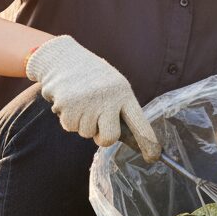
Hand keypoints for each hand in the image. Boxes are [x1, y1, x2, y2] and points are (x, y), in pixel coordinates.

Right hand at [26, 35, 160, 160]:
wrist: (63, 58)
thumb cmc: (92, 77)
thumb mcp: (113, 86)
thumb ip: (120, 108)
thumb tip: (129, 138)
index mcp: (123, 93)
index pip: (139, 122)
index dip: (147, 142)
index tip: (153, 157)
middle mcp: (108, 99)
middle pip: (109, 138)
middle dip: (102, 138)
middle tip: (97, 125)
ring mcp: (88, 103)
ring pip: (86, 134)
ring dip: (82, 123)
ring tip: (81, 102)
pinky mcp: (68, 106)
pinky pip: (69, 127)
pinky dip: (68, 118)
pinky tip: (69, 102)